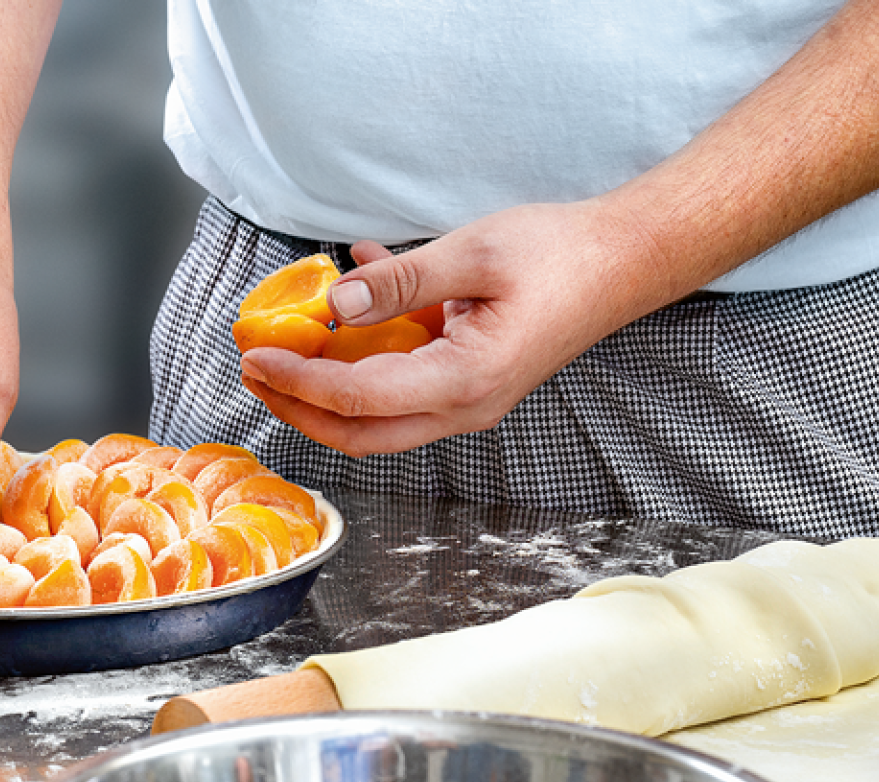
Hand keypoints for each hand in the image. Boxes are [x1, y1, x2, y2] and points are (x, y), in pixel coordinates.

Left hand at [238, 200, 664, 455]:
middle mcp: (463, 406)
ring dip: (324, 390)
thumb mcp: (474, 252)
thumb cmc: (562, 254)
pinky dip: (366, 354)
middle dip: (297, 406)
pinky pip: (402, 381)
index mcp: (464, 380)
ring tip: (281, 352)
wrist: (626, 261)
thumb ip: (401, 281)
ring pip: (376, 417)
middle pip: (358, 431)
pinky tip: (349, 298)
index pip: (356, 398)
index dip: (296, 381)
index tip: (254, 356)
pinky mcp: (467, 382)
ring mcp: (466, 401)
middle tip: (253, 371)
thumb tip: (336, 302)